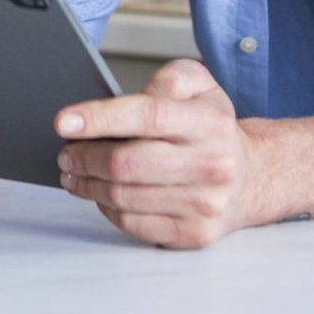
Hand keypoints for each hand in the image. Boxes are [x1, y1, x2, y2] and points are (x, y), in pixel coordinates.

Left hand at [55, 59, 252, 248]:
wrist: (250, 175)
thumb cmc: (212, 127)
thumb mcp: (198, 84)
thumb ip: (165, 79)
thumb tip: (122, 100)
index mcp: (209, 122)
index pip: (147, 116)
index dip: (100, 118)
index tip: (63, 121)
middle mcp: (211, 164)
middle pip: (126, 163)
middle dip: (83, 156)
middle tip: (66, 151)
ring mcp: (204, 203)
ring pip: (123, 196)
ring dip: (87, 183)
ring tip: (74, 171)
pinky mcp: (194, 233)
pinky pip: (133, 223)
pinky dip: (106, 208)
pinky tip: (100, 193)